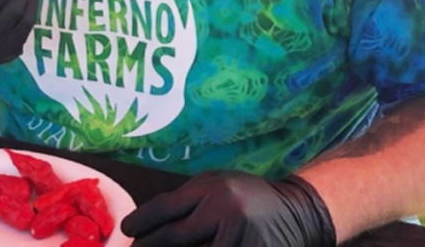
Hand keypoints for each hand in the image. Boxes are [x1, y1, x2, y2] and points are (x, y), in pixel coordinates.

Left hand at [121, 171, 334, 246]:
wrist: (297, 213)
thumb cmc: (248, 197)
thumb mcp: (218, 184)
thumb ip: (187, 199)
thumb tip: (149, 222)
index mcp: (215, 189)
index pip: (167, 207)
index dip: (142, 221)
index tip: (127, 231)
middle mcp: (227, 213)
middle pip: (176, 237)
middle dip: (149, 246)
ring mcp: (241, 240)